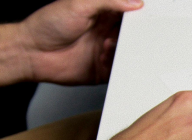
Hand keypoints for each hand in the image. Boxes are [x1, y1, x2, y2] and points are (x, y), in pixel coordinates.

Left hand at [10, 0, 142, 84]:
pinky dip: (120, 67)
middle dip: (137, 35)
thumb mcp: (79, 5)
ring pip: (130, 53)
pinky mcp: (104, 70)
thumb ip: (108, 2)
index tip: (149, 15)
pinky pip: (121, 70)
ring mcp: (106, 51)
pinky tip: (106, 58)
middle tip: (135, 34)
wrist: (31, 53)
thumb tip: (134, 2)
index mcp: (102, 13)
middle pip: (133, 34)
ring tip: (110, 45)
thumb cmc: (47, 25)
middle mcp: (106, 32)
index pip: (129, 11)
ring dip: (126, 50)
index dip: (140, 13)